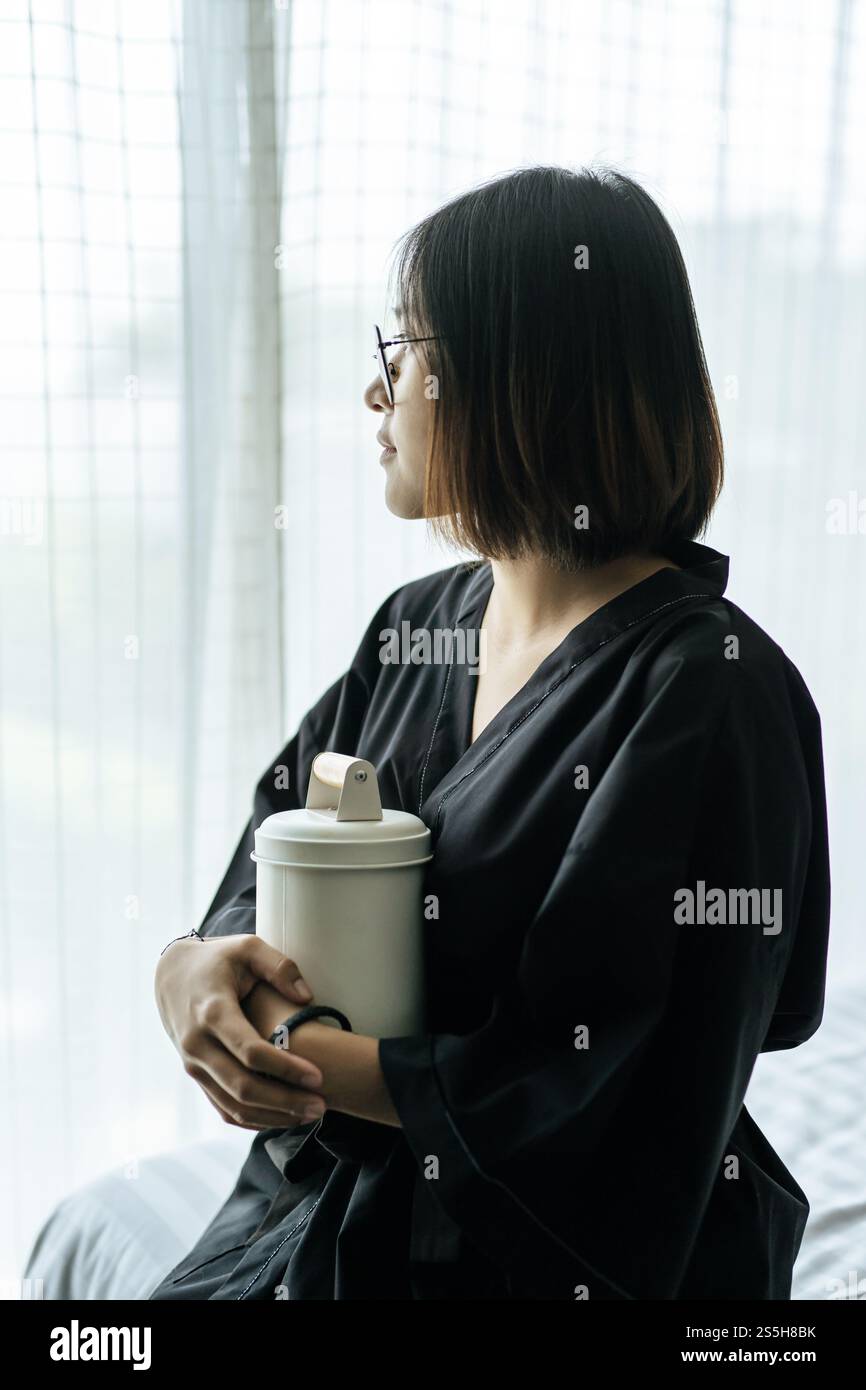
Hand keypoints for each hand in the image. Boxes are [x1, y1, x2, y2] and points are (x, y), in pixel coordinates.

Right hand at [155, 934, 326, 1129]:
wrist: (171, 975)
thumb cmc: (218, 959)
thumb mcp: (248, 947)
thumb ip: (279, 966)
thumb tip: (306, 996)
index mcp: (213, 1012)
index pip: (250, 1051)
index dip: (285, 1067)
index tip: (318, 1076)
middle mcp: (198, 1044)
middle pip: (242, 1087)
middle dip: (284, 1101)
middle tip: (322, 1107)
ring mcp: (194, 1064)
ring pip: (233, 1105)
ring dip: (273, 1116)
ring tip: (310, 1114)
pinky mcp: (196, 1075)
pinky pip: (223, 1108)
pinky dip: (253, 1119)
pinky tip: (284, 1117)